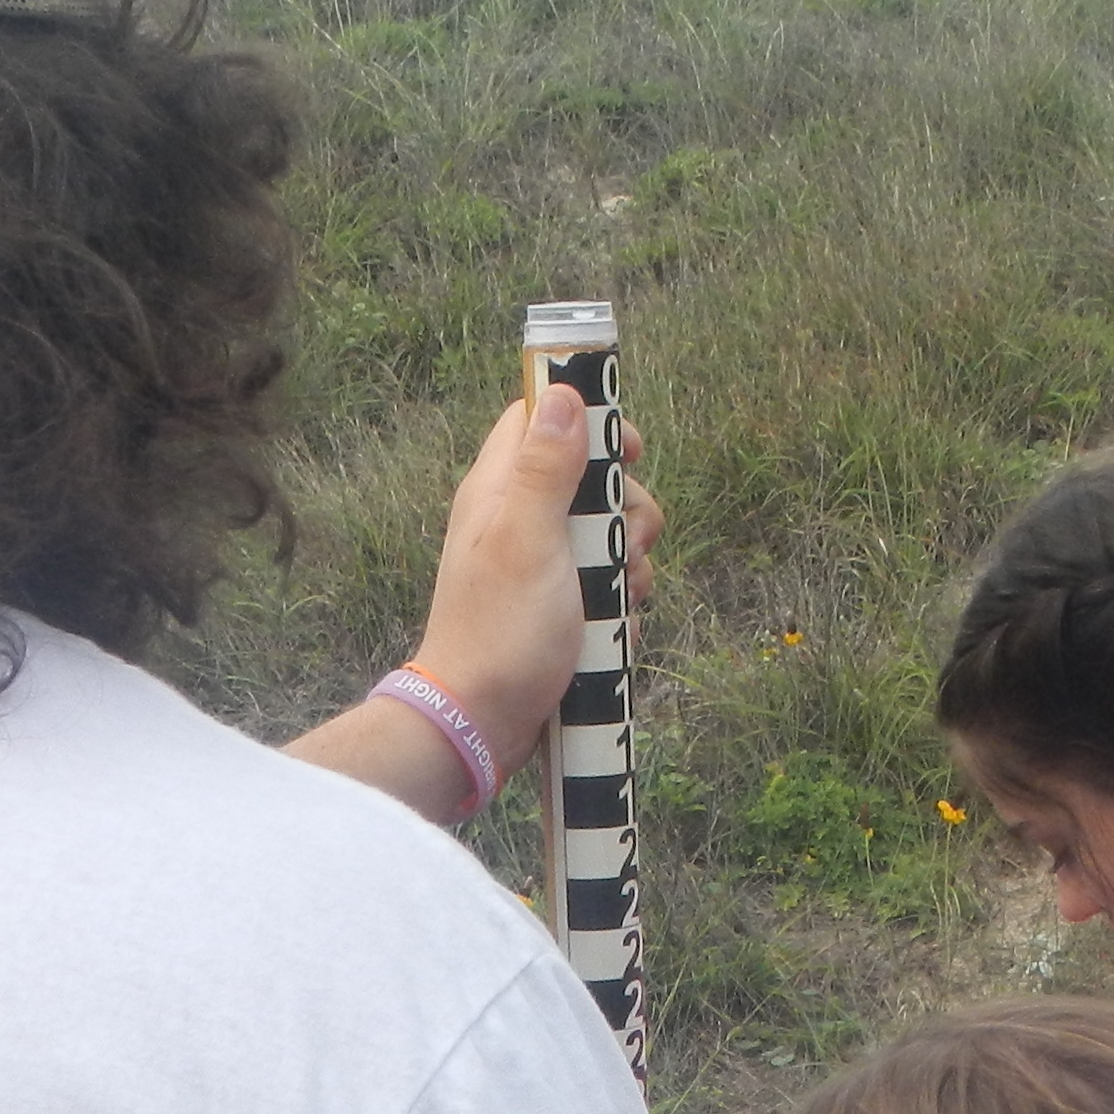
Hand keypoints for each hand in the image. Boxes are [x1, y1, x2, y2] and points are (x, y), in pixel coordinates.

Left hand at [416, 384, 650, 772]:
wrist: (482, 721)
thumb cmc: (502, 630)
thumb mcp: (528, 538)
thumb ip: (545, 466)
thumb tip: (561, 392)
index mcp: (501, 490)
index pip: (543, 419)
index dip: (591, 422)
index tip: (629, 451)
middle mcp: (519, 520)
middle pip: (594, 480)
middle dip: (627, 509)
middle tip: (623, 542)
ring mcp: (541, 567)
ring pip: (610, 538)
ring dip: (630, 564)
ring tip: (617, 597)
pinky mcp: (559, 608)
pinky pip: (609, 589)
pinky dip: (620, 606)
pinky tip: (612, 628)